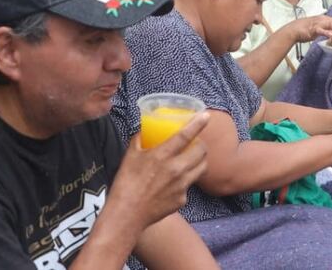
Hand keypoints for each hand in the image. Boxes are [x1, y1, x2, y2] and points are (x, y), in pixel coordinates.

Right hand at [110, 113, 209, 229]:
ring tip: (193, 160)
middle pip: (201, 151)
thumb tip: (145, 132)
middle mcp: (176, 169)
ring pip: (202, 168)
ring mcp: (182, 185)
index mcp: (162, 156)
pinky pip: (189, 186)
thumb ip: (139, 141)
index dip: (198, 124)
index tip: (206, 115)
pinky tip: (176, 184)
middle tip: (197, 143)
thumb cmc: (125, 184)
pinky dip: (185, 182)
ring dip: (200, 161)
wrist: (126, 215)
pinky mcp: (182, 199)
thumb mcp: (129, 157)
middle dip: (202, 145)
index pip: (185, 135)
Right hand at [285, 15, 331, 44]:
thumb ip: (326, 31)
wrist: (293, 30)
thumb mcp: (318, 29)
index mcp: (324, 19)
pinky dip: (327, 33)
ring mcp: (318, 24)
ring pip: (331, 24)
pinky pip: (322, 31)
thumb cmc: (306, 29)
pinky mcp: (313, 29)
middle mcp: (322, 19)